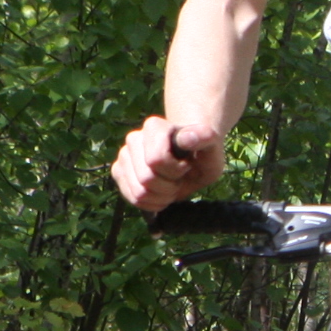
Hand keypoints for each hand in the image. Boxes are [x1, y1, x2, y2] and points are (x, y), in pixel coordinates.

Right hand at [111, 117, 225, 211]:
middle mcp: (134, 138)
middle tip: (179, 179)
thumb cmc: (202, 154)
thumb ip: (205, 138)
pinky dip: (151, 203)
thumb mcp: (212, 147)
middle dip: (169, 187)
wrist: (190, 161)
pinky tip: (161, 194)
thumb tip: (187, 137)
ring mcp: (124, 156)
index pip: (156, 159)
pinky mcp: (118, 172)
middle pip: (147, 178)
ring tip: (171, 186)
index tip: (186, 165)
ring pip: (139, 192)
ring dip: (161, 197)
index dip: (175, 170)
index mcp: (155, 127)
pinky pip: (132, 198)